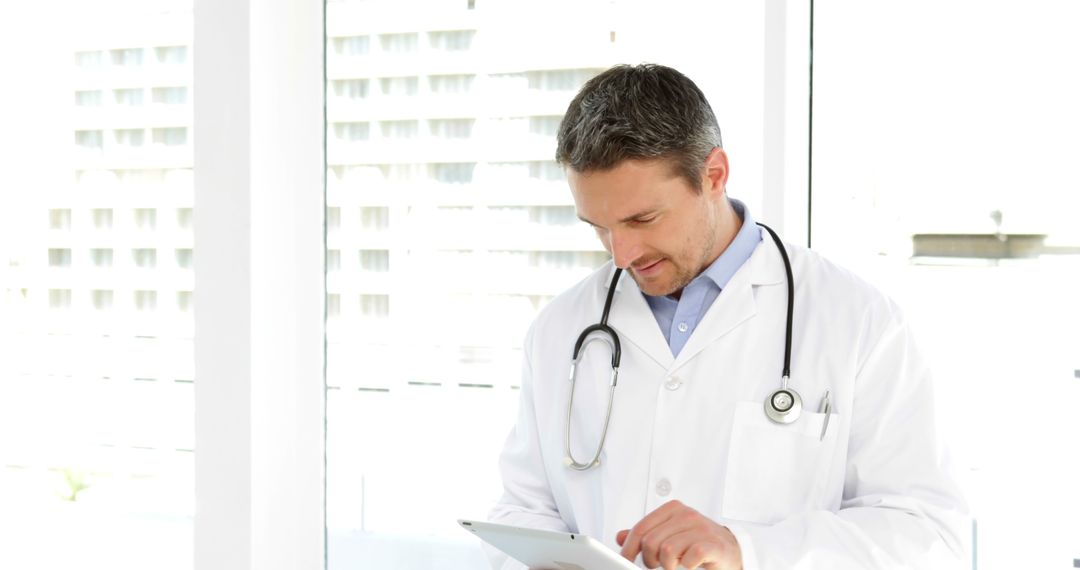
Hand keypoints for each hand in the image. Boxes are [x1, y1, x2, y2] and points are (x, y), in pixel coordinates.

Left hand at [616, 500, 741, 569]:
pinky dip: (686, 566)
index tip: (625, 559)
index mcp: (672, 509)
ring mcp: (701, 528)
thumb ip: (647, 534)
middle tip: (657, 565)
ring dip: (667, 565)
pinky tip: (689, 564)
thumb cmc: (698, 542)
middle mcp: (686, 515)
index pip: (641, 528)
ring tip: (674, 565)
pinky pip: (689, 558)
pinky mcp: (713, 544)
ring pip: (667, 550)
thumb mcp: (670, 534)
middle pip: (651, 541)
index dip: (629, 548)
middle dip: (649, 559)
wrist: (730, 550)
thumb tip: (620, 537)